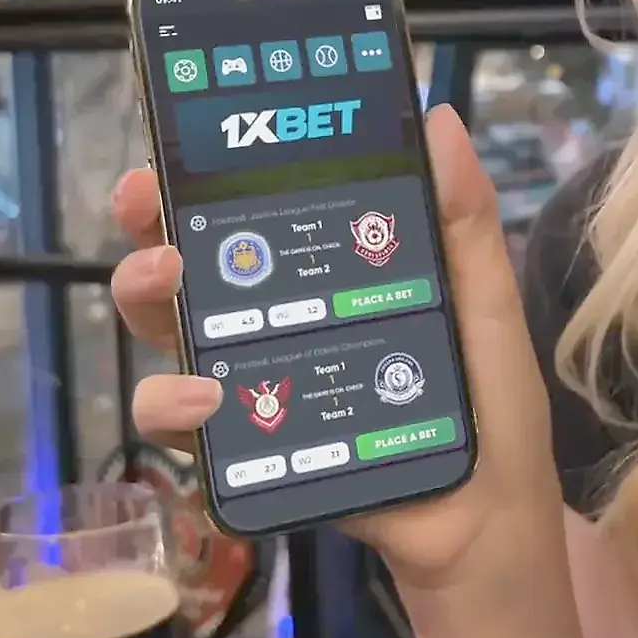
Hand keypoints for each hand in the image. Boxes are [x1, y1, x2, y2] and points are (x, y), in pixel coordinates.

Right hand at [110, 106, 570, 606]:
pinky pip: (184, 429)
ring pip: (166, 335)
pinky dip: (175, 405)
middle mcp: (275, 321)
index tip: (179, 144)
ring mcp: (255, 385)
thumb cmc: (489, 404)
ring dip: (148, 299)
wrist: (488, 518)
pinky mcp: (248, 450)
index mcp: (325, 272)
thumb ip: (464, 218)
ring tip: (172, 283)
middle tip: (150, 205)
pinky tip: (207, 395)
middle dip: (151, 225)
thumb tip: (440, 119)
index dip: (203, 173)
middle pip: (186, 262)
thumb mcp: (485, 302)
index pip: (251, 210)